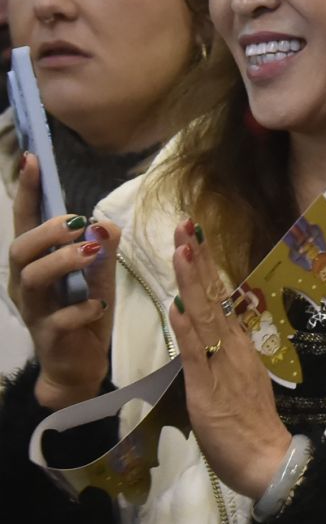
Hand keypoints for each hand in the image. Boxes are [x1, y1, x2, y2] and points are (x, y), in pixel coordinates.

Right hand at [7, 155, 114, 409]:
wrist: (79, 365)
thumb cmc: (84, 311)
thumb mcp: (99, 275)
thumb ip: (104, 246)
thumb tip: (107, 221)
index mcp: (35, 263)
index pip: (26, 222)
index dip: (27, 192)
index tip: (31, 159)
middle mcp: (25, 284)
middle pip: (20, 248)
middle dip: (48, 230)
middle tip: (79, 223)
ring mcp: (34, 311)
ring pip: (33, 279)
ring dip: (64, 261)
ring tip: (92, 253)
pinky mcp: (49, 337)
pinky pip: (58, 319)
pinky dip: (80, 308)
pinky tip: (98, 305)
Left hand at [169, 219, 290, 499]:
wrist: (268, 460)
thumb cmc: (250, 429)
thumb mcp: (231, 386)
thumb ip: (214, 356)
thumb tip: (191, 321)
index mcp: (239, 347)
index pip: (220, 300)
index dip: (205, 269)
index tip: (194, 238)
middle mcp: (235, 348)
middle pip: (215, 297)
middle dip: (199, 261)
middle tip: (187, 225)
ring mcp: (224, 365)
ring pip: (206, 316)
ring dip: (193, 282)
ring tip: (183, 248)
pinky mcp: (210, 388)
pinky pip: (197, 352)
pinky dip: (187, 327)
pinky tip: (179, 304)